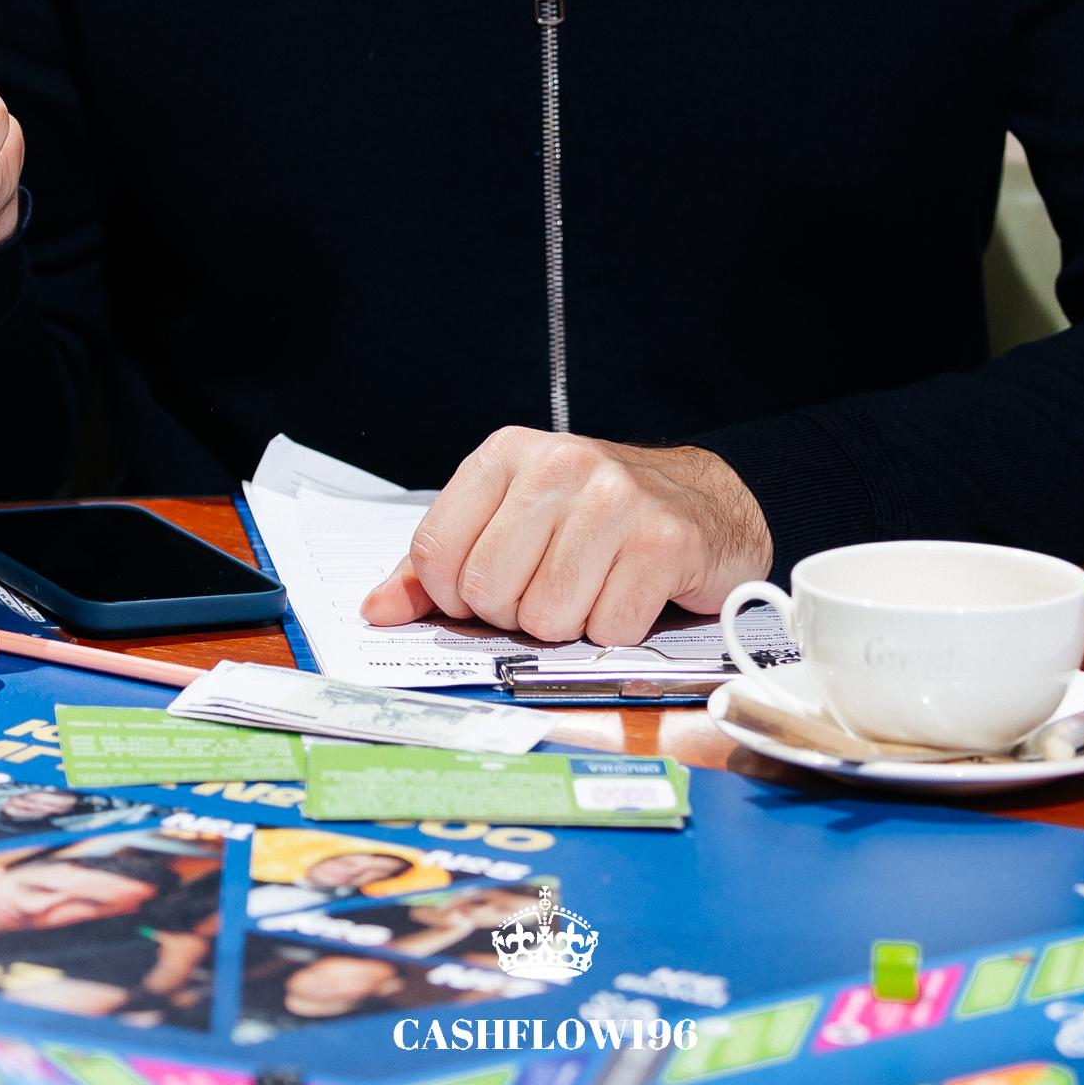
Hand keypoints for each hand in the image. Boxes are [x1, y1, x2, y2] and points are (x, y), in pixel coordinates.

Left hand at [359, 425, 772, 645]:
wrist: (706, 502)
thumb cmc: (598, 518)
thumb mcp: (513, 521)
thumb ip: (440, 566)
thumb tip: (376, 609)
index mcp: (508, 454)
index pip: (436, 553)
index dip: (453, 598)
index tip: (486, 593)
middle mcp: (559, 464)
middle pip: (489, 592)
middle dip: (516, 614)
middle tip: (551, 588)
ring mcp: (615, 499)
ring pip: (547, 618)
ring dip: (570, 625)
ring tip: (595, 586)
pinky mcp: (664, 541)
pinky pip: (608, 629)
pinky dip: (618, 630)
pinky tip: (633, 592)